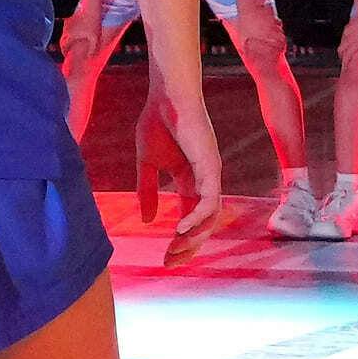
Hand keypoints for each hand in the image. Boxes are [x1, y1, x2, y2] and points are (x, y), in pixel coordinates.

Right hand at [147, 69, 229, 262]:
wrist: (166, 96)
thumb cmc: (158, 121)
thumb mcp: (147, 163)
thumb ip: (147, 191)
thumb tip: (148, 221)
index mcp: (190, 179)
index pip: (190, 217)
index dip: (179, 239)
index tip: (164, 258)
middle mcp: (205, 180)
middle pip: (203, 224)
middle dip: (189, 246)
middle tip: (170, 262)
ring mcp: (210, 175)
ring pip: (211, 217)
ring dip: (194, 237)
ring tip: (175, 249)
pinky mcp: (211, 167)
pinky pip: (210, 201)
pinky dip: (197, 218)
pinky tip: (181, 229)